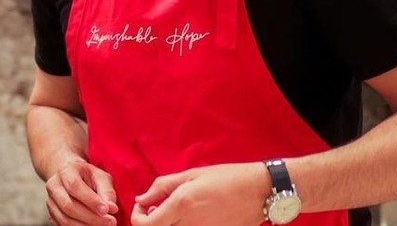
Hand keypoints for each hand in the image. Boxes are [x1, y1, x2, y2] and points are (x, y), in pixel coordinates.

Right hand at [45, 159, 118, 225]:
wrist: (71, 176)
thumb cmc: (88, 176)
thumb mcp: (101, 177)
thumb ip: (107, 191)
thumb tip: (111, 208)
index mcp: (66, 171)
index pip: (75, 186)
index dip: (91, 200)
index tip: (106, 210)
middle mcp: (54, 186)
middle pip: (68, 206)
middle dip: (91, 217)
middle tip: (110, 221)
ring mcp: (51, 201)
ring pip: (64, 219)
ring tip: (103, 225)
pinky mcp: (52, 214)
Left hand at [131, 162, 268, 225]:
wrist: (259, 192)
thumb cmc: (226, 178)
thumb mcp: (191, 175)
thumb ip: (162, 187)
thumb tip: (141, 199)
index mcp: (181, 204)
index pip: (146, 224)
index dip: (137, 217)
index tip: (142, 207)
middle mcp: (190, 223)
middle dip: (149, 222)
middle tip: (153, 209)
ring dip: (166, 224)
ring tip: (172, 212)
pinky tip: (188, 217)